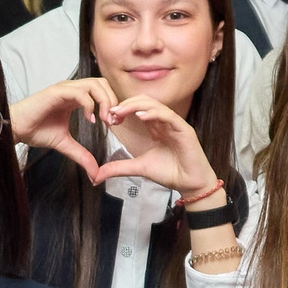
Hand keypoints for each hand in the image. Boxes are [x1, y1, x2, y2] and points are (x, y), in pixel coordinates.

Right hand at [8, 79, 112, 177]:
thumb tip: (95, 173)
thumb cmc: (35, 131)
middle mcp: (71, 89)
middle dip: (112, 100)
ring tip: (104, 120)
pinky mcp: (56, 92)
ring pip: (94, 84)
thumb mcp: (65, 144)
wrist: (16, 129)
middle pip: (102, 83)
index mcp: (74, 97)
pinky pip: (80, 92)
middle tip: (112, 121)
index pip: (101, 90)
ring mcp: (64, 88)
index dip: (111, 104)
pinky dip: (89, 104)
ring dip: (104, 101)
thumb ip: (82, 155)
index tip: (113, 124)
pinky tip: (89, 119)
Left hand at [96, 96, 217, 198]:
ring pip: (155, 105)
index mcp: (156, 126)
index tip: (109, 118)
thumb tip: (96, 176)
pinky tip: (140, 117)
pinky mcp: (184, 129)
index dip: (123, 110)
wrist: (190, 184)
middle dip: (126, 104)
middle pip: (144, 102)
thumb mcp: (139, 168)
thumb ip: (119, 168)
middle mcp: (165, 122)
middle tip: (111, 113)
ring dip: (136, 106)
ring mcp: (175, 124)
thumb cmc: (170, 173)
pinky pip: (168, 115)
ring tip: (120, 112)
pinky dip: (154, 113)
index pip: (138, 109)